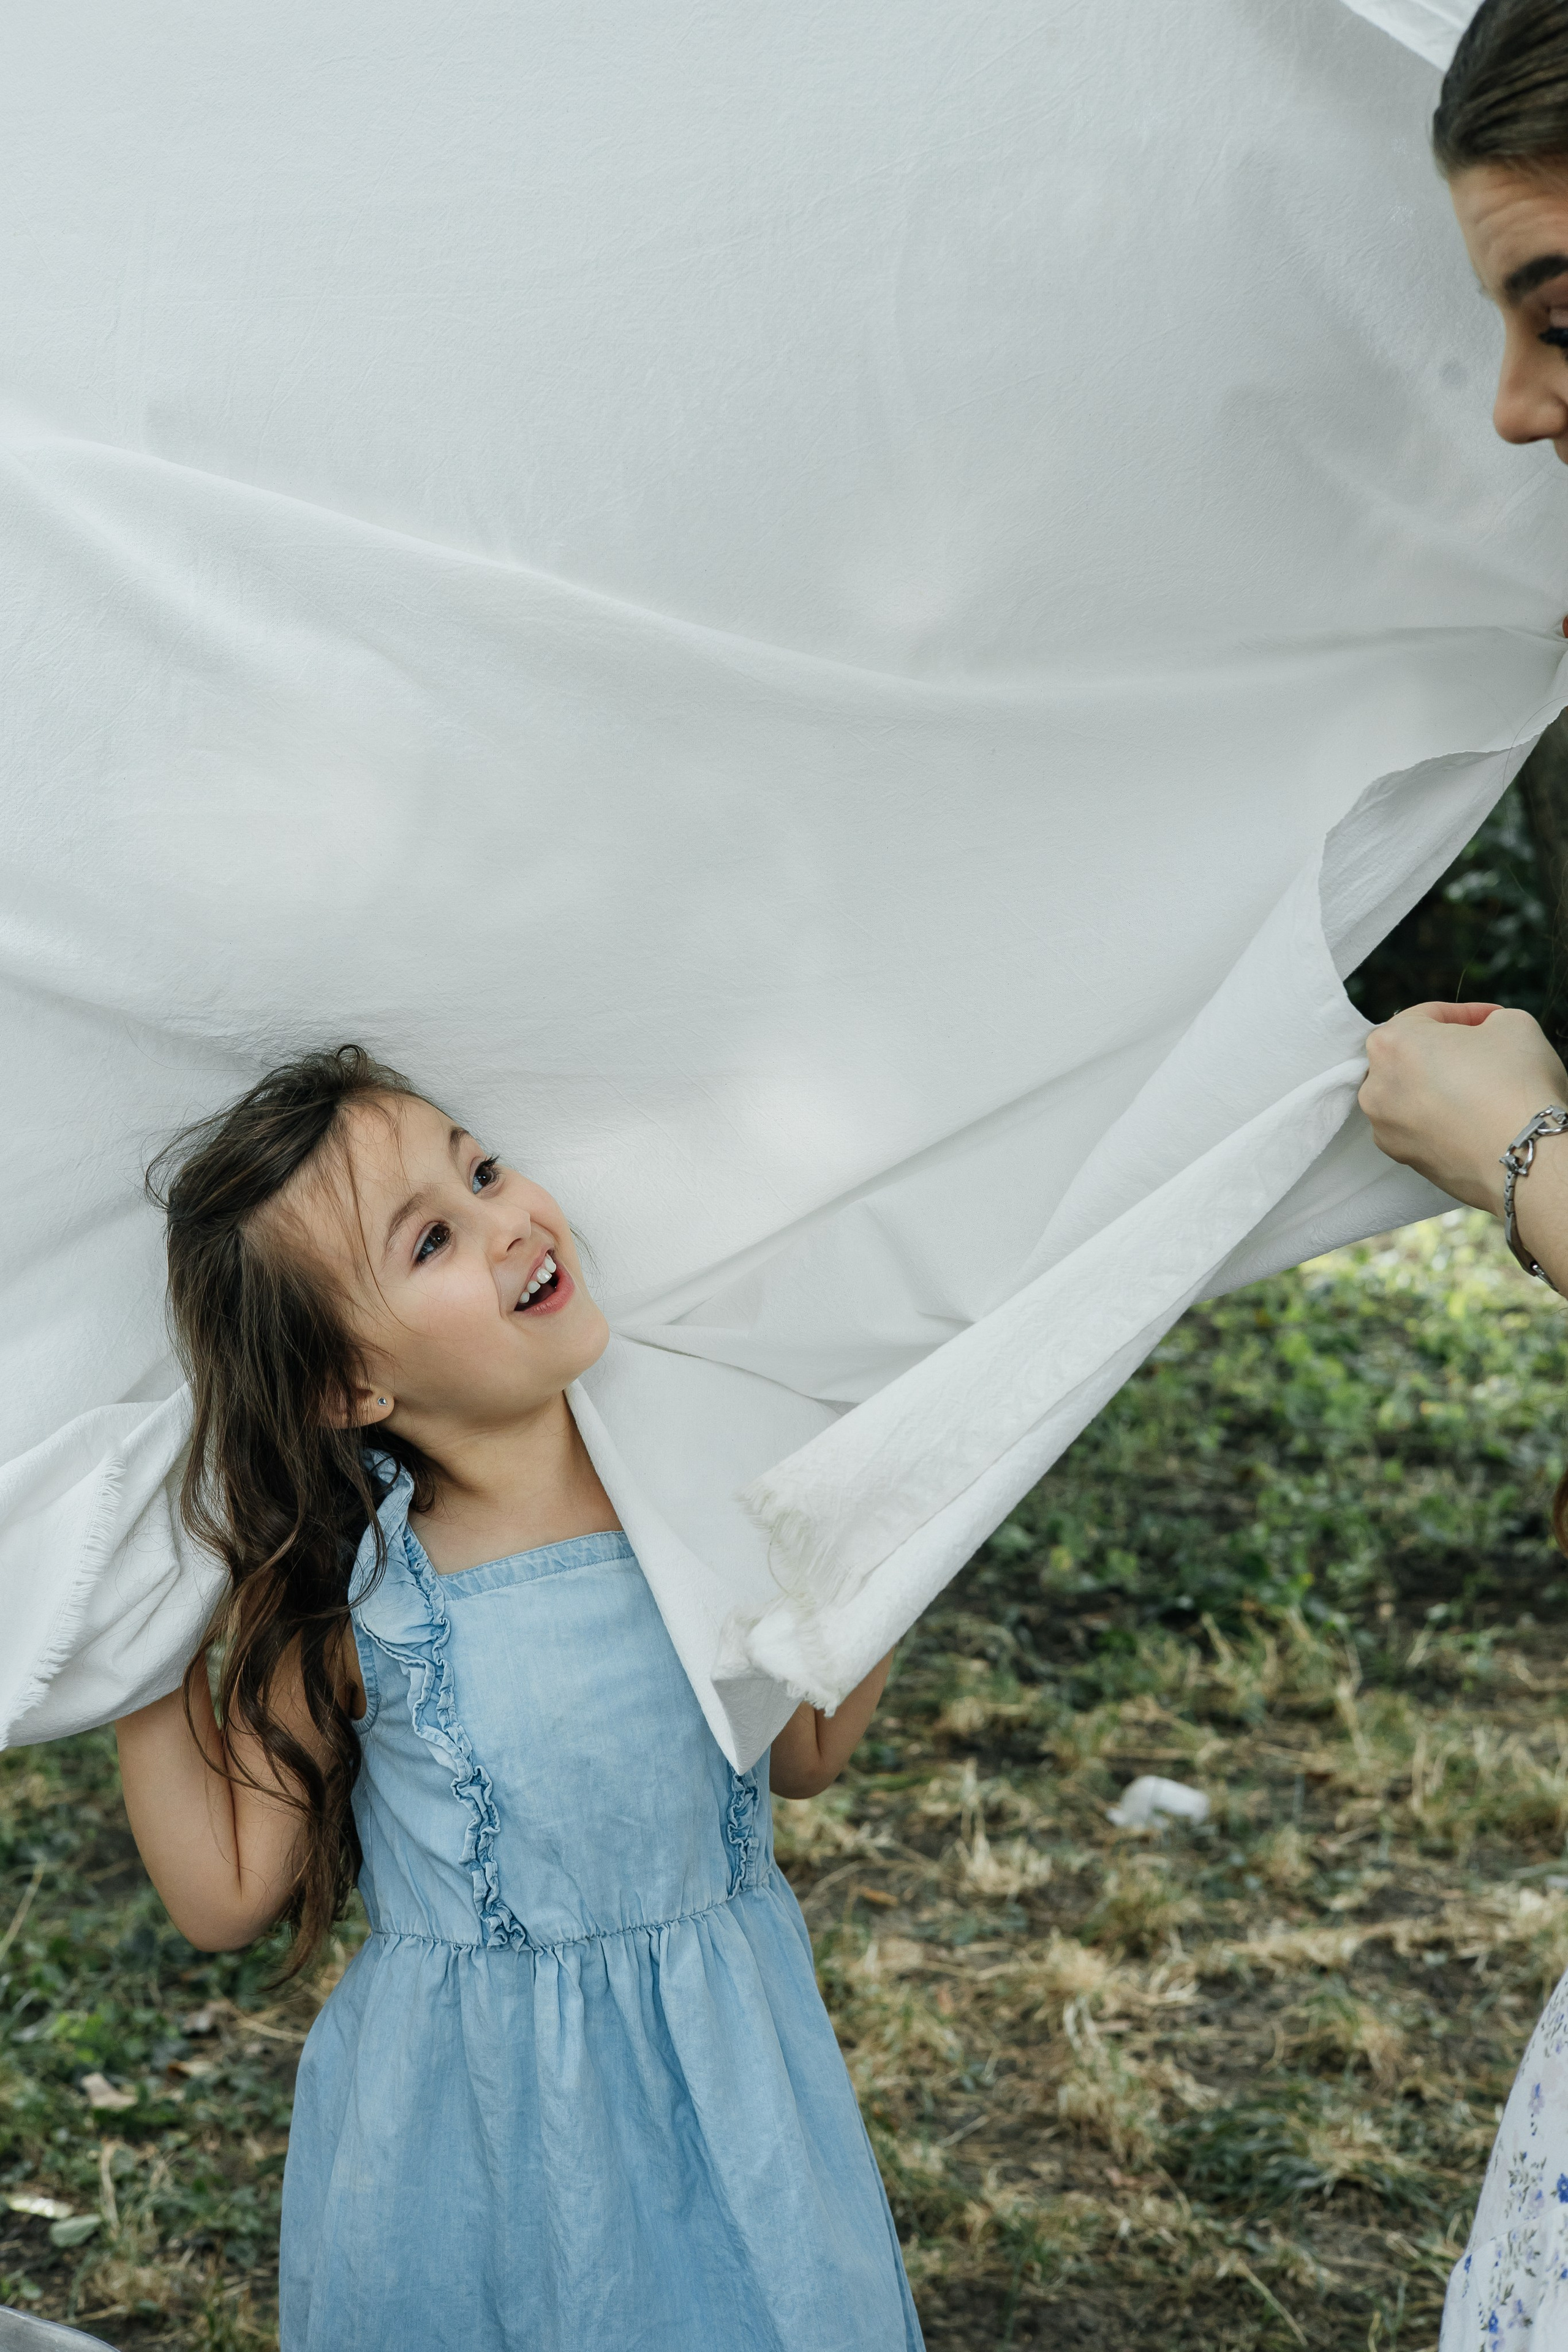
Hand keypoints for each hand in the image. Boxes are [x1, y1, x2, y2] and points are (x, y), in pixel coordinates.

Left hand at [1358, 1002, 1567, 1214]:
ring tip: (1479, 1089)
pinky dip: (1441, 1120)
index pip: (1426, 1016)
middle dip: (1446, 1051)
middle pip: (1411, 1057)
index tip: (1491, 1020)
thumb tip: (1484, 1032)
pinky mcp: (1402, 1159)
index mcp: (1391, 1042)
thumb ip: (1486, 1019)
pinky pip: (1420, 1128)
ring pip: (1412, 1095)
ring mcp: (1385, 1128)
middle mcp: (1375, 1086)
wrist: (1524, 1155)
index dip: (1465, 1014)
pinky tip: (1472, 1119)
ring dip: (1440, 1087)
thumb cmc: (1513, 1082)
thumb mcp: (1511, 1023)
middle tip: (1484, 1053)